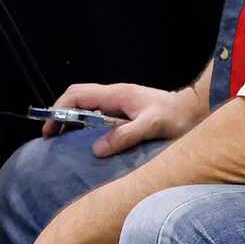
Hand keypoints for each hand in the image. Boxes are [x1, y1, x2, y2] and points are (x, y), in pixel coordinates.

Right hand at [49, 80, 202, 158]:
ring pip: (86, 105)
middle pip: (77, 97)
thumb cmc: (176, 117)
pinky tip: (86, 140)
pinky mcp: (125, 111)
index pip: (77, 95)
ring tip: (62, 139)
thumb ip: (124, 136)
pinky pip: (97, 114)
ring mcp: (119, 102)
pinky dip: (85, 124)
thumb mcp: (151, 127)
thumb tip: (96, 149)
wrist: (194, 110)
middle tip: (51, 135)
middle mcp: (115, 95)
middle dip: (60, 113)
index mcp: (116, 95)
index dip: (59, 109)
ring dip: (71, 119)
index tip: (50, 128)